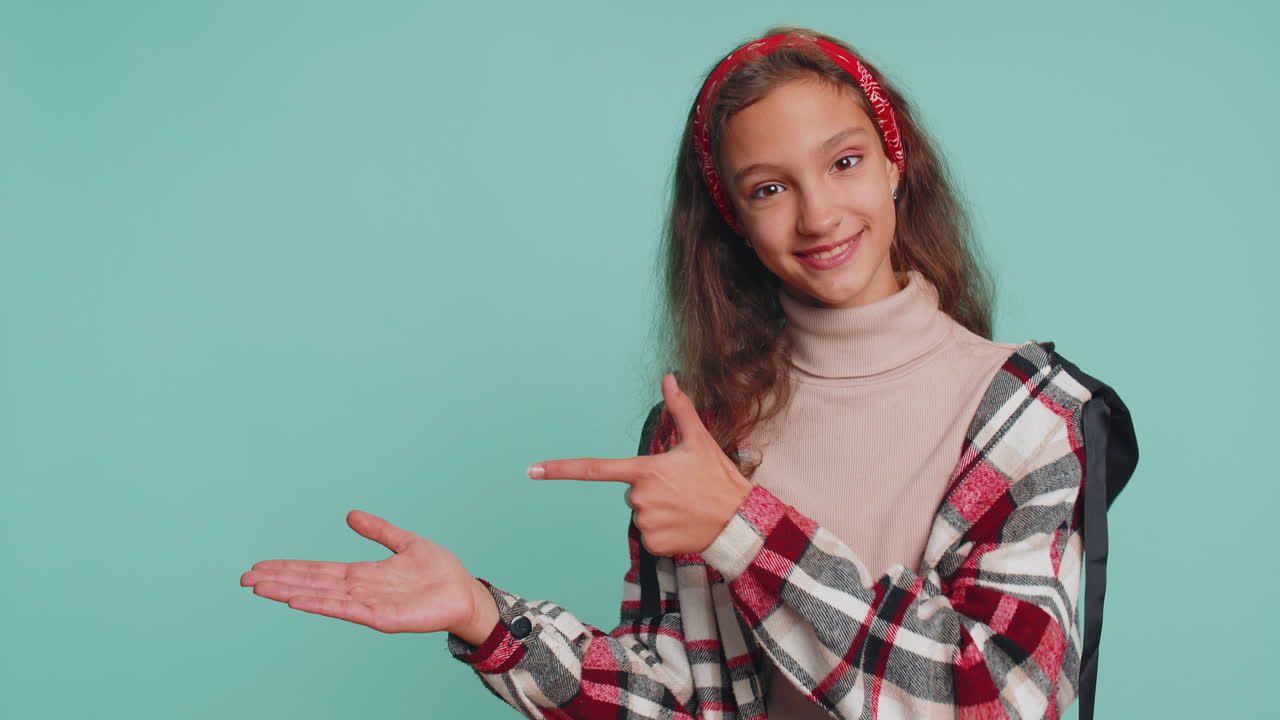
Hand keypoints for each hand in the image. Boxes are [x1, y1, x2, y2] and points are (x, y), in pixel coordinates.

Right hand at [239, 510, 498, 643]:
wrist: (464, 593)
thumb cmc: (438, 573)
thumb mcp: (405, 542)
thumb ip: (378, 531)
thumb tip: (350, 515)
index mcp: (363, 575)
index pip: (318, 571)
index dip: (289, 568)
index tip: (260, 566)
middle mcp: (359, 590)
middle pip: (311, 584)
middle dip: (279, 581)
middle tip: (245, 579)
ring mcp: (369, 605)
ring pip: (322, 597)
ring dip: (291, 592)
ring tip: (262, 589)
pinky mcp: (382, 617)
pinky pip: (348, 611)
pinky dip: (323, 605)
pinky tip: (299, 601)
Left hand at [528, 373, 751, 556]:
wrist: (740, 522)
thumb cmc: (718, 478)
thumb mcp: (699, 440)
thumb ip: (680, 408)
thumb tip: (669, 377)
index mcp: (645, 470)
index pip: (595, 469)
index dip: (560, 469)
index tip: (532, 470)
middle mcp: (640, 498)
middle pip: (631, 491)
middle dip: (650, 489)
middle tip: (680, 488)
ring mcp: (646, 523)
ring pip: (640, 513)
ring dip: (658, 510)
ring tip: (686, 506)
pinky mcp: (654, 544)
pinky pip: (649, 535)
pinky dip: (664, 531)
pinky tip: (685, 524)